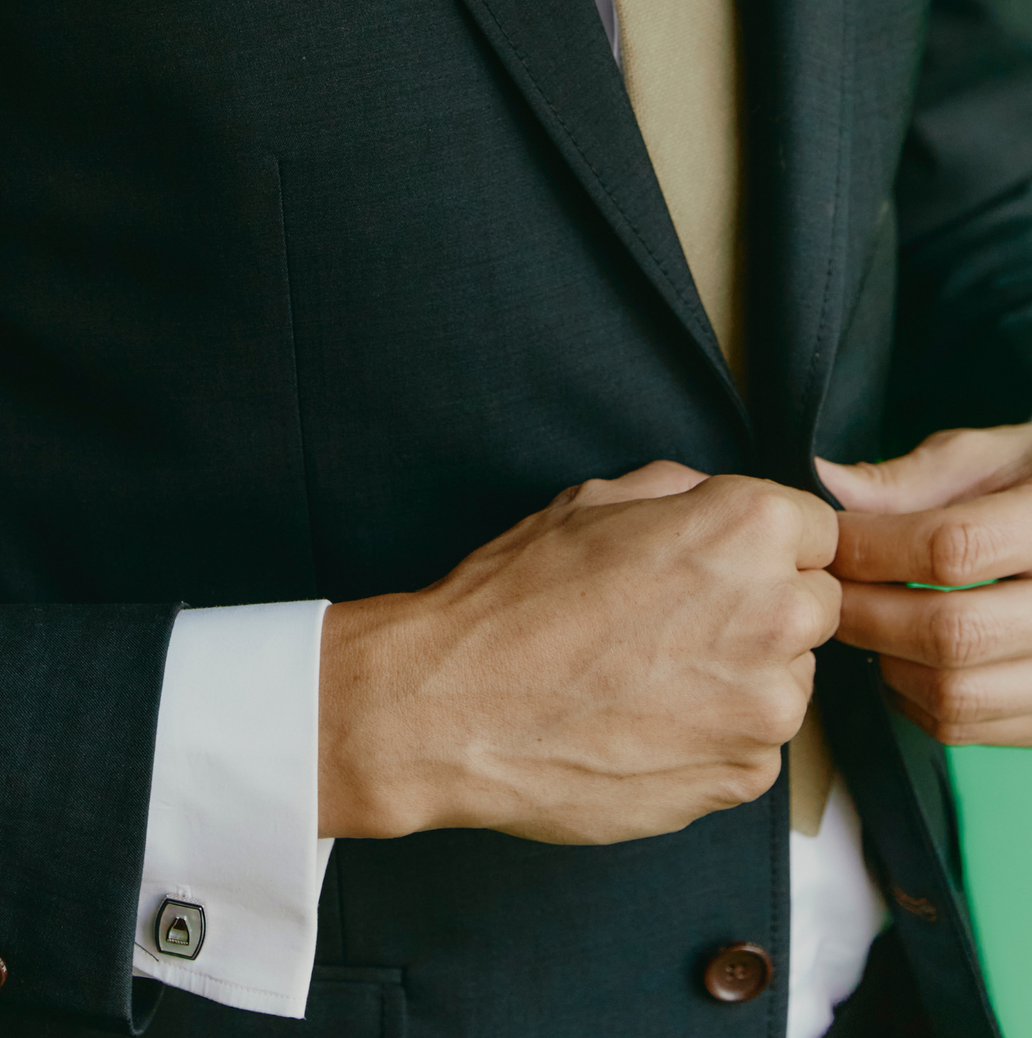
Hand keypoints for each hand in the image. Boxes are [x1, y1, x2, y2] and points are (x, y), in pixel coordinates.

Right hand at [318, 462, 839, 844]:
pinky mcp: (742, 777)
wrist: (454, 706)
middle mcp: (777, 616)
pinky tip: (642, 719)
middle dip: (761, 603)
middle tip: (675, 616)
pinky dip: (712, 732)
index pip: (816, 528)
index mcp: (746, 532)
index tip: (723, 558)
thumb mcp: (590, 502)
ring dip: (741, 672)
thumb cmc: (512, 599)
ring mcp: (766, 708)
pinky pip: (753, 744)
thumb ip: (679, 494)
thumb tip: (713, 507)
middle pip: (813, 603)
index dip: (763, 540)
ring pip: (786, 678)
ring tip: (647, 673)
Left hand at [819, 423, 1031, 745]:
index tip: (828, 540)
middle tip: (827, 587)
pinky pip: (968, 728)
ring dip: (885, 660)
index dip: (872, 547)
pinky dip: (912, 698)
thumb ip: (916, 476)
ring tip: (864, 618)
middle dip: (865, 611)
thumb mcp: (1002, 457)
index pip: (953, 549)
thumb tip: (829, 484)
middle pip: (951, 633)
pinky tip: (902, 656)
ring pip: (956, 694)